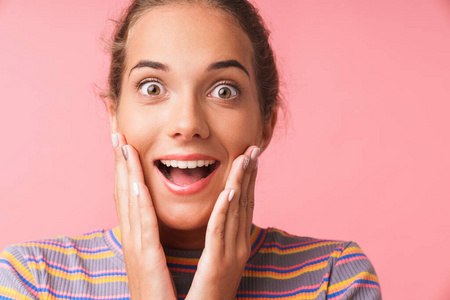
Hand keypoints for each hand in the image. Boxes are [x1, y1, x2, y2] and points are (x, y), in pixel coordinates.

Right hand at [112, 133, 176, 299]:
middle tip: (114, 127)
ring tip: (121, 141)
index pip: (128, 192)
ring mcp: (135, 247)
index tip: (123, 138)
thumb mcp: (153, 256)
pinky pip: (143, 224)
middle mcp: (132, 236)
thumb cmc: (158, 291)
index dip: (124, 164)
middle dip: (118, 159)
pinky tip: (136, 179)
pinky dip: (138, 200)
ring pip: (129, 200)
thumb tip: (152, 213)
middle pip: (122, 190)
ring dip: (125, 170)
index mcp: (137, 235)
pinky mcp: (145, 259)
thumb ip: (153, 234)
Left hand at [186, 146, 259, 299]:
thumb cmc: (206, 295)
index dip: (248, 179)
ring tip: (245, 158)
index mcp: (236, 245)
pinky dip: (225, 210)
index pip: (244, 205)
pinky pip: (220, 233)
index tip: (248, 156)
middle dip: (249, 174)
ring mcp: (230, 256)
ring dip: (241, 182)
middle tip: (253, 148)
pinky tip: (230, 190)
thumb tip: (221, 218)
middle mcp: (238, 247)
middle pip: (245, 203)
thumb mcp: (217, 262)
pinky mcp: (217, 265)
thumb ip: (220, 240)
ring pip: (236, 212)